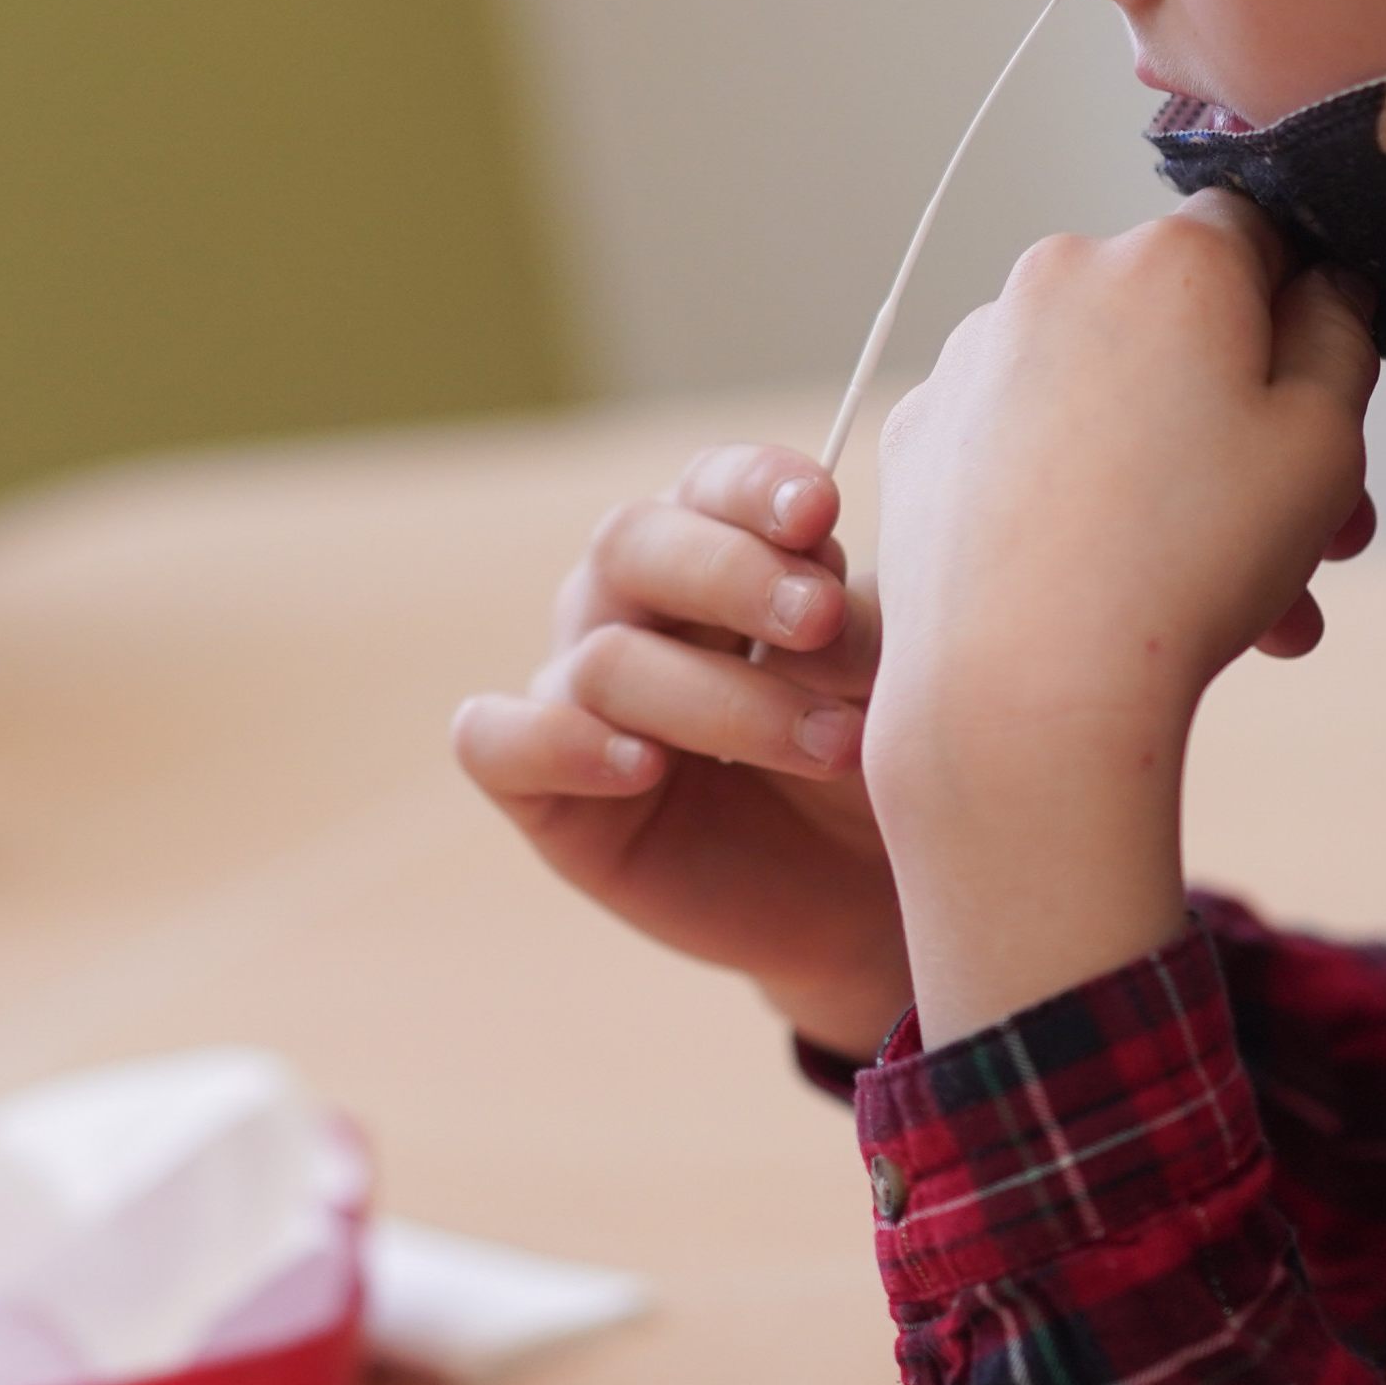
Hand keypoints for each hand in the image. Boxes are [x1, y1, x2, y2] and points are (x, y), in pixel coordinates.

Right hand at [454, 444, 909, 1055]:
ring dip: (725, 701)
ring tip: (832, 747)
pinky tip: (638, 766)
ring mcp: (576, 691)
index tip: (818, 512)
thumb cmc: (876, 758)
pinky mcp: (539, 788)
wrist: (859, 900)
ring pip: (608, 659)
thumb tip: (820, 596)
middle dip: (734, 575)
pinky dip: (557, 743)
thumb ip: (850, 627)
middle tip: (821, 618)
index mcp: (716, 544)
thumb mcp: (889, 683)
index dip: (755, 486)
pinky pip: (496, 742)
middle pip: (635, 542)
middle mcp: (629, 601)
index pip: (712, 484)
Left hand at [865, 194, 1378, 1043]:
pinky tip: (1124, 590)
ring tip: (1250, 608)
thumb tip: (1322, 285)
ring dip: (1181, 482)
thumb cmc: (1192, 557)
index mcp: (1167, 259)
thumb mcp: (1324, 440)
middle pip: (1180, 333)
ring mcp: (975, 356)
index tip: (1328, 396)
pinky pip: (1028, 446)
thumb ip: (1339, 336)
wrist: (1025, 683)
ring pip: (1108, 401)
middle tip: (1322, 534)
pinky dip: (1081, 498)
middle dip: (1255, 428)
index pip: (1257, 236)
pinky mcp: (924, 432)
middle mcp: (1057, 278)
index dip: (1304, 313)